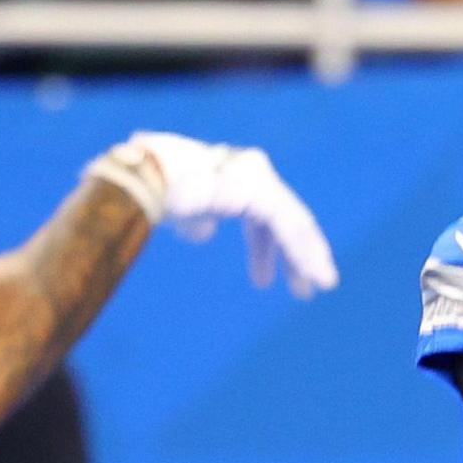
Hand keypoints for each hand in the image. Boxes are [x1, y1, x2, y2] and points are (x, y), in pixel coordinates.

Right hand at [94, 132, 339, 295]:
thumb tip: (205, 232)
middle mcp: (251, 173)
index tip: (268, 278)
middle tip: (305, 289)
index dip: (268, 247)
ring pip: (292, 223)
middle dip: (297, 254)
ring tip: (317, 286)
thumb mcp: (180, 210)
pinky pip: (287, 225)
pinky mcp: (260, 191)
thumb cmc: (154, 191)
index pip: (262, 214)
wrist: (144, 178)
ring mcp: (258, 179)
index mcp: (233, 178)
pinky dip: (300, 251)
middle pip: (284, 219)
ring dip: (306, 256)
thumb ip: (197, 220)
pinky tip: (310, 274)